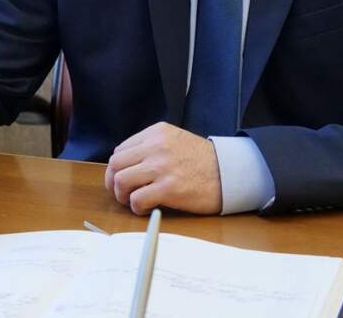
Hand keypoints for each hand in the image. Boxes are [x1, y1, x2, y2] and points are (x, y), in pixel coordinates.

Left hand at [105, 122, 221, 214]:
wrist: (228, 172)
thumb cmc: (201, 160)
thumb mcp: (174, 140)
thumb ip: (151, 146)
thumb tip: (127, 164)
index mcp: (156, 132)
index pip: (120, 150)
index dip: (117, 168)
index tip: (122, 179)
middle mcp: (156, 146)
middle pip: (116, 165)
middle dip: (114, 182)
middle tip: (123, 193)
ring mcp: (161, 167)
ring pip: (121, 181)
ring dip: (123, 195)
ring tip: (134, 200)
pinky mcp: (168, 188)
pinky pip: (136, 200)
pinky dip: (136, 207)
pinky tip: (147, 208)